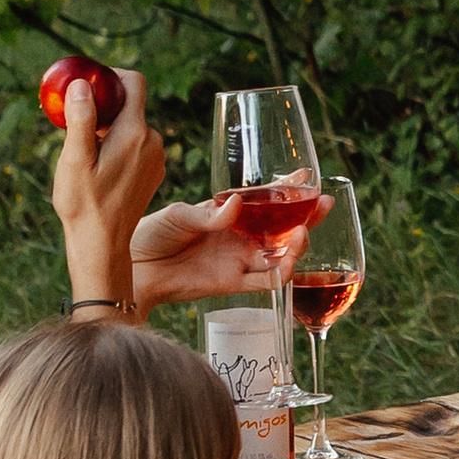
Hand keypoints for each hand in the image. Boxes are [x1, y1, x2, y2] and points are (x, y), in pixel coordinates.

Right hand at [52, 70, 166, 303]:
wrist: (102, 244)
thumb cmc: (84, 203)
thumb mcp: (75, 159)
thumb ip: (81, 119)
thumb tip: (81, 84)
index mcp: (135, 133)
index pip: (134, 83)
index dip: (112, 76)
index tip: (90, 85)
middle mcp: (154, 142)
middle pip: (130, 105)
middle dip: (105, 107)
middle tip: (77, 122)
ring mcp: (157, 159)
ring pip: (133, 127)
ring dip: (110, 129)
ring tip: (86, 151)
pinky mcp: (154, 173)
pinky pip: (137, 146)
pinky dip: (119, 146)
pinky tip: (99, 167)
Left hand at [131, 191, 329, 312]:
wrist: (134, 269)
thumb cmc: (151, 234)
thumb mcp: (178, 215)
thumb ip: (208, 215)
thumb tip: (236, 204)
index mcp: (228, 212)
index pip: (265, 198)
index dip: (288, 187)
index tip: (308, 175)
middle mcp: (239, 236)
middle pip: (283, 227)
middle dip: (307, 214)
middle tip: (324, 203)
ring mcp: (238, 259)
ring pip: (280, 254)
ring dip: (298, 245)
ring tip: (304, 232)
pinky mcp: (232, 283)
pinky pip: (265, 281)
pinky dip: (282, 273)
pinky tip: (289, 262)